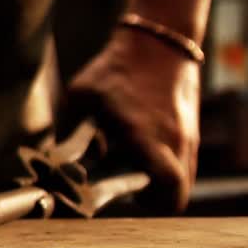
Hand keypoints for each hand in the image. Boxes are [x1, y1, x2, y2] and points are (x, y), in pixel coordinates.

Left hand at [64, 26, 201, 212]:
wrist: (159, 42)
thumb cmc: (114, 70)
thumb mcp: (81, 96)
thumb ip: (70, 132)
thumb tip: (56, 164)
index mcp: (145, 135)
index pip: (163, 189)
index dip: (145, 205)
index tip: (123, 201)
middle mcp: (173, 141)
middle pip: (174, 196)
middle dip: (153, 202)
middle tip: (129, 191)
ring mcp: (187, 138)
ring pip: (182, 183)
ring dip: (161, 188)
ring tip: (135, 175)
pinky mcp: (191, 133)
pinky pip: (185, 166)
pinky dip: (168, 170)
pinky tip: (144, 156)